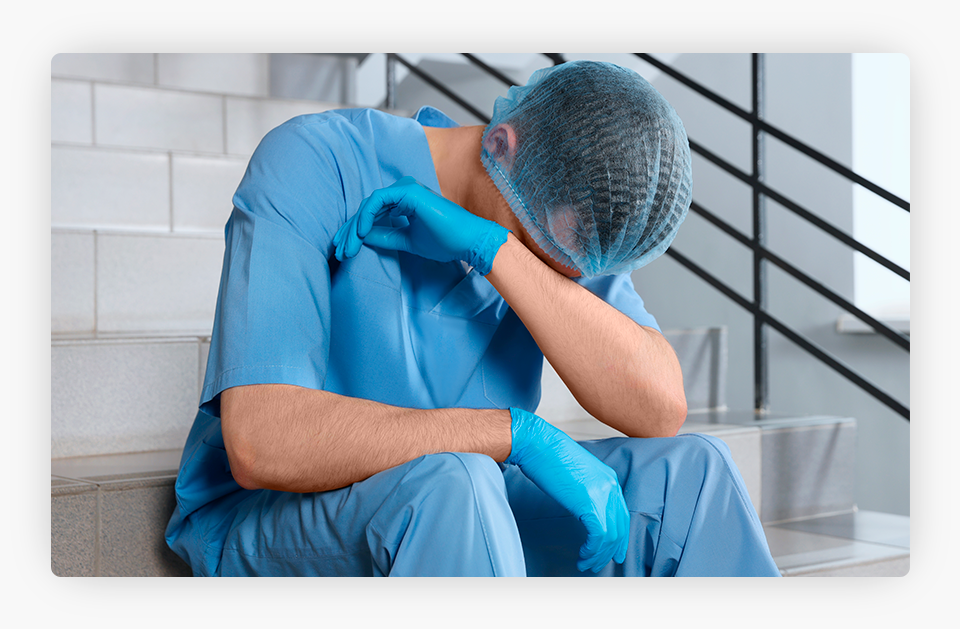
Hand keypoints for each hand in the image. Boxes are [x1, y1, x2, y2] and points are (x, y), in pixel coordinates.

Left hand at [333, 176, 508, 275]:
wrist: (467, 241)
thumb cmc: (445, 241)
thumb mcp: (407, 241)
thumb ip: (386, 236)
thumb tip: (362, 238)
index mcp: (404, 201)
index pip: (372, 214)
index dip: (356, 232)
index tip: (346, 250)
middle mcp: (403, 191)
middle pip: (367, 209)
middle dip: (350, 231)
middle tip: (339, 251)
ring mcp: (406, 189)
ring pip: (368, 205)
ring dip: (355, 227)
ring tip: (347, 247)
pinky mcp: (408, 192)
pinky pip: (377, 201)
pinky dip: (366, 216)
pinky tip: (361, 233)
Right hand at [505, 407, 629, 572]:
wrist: (537, 444)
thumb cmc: (548, 456)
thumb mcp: (574, 473)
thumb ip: (585, 489)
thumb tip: (582, 506)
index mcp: (608, 477)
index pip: (621, 513)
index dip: (618, 535)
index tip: (612, 550)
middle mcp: (610, 485)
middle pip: (619, 526)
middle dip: (611, 549)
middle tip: (600, 563)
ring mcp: (602, 494)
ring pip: (610, 535)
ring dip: (599, 554)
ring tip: (586, 563)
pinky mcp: (590, 503)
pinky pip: (599, 535)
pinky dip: (592, 550)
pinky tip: (582, 555)